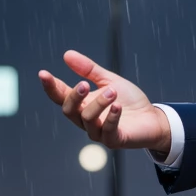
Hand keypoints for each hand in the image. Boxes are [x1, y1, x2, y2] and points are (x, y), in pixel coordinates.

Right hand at [37, 50, 171, 156]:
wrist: (152, 119)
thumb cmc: (130, 102)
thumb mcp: (109, 80)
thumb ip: (89, 70)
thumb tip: (67, 54)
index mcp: (82, 105)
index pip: (61, 97)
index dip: (51, 87)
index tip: (43, 74)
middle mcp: (86, 120)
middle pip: (69, 111)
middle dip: (74, 97)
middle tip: (84, 84)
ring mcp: (99, 132)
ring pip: (88, 120)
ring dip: (99, 104)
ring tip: (113, 91)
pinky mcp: (113, 141)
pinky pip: (107, 131)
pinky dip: (111, 118)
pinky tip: (117, 106)